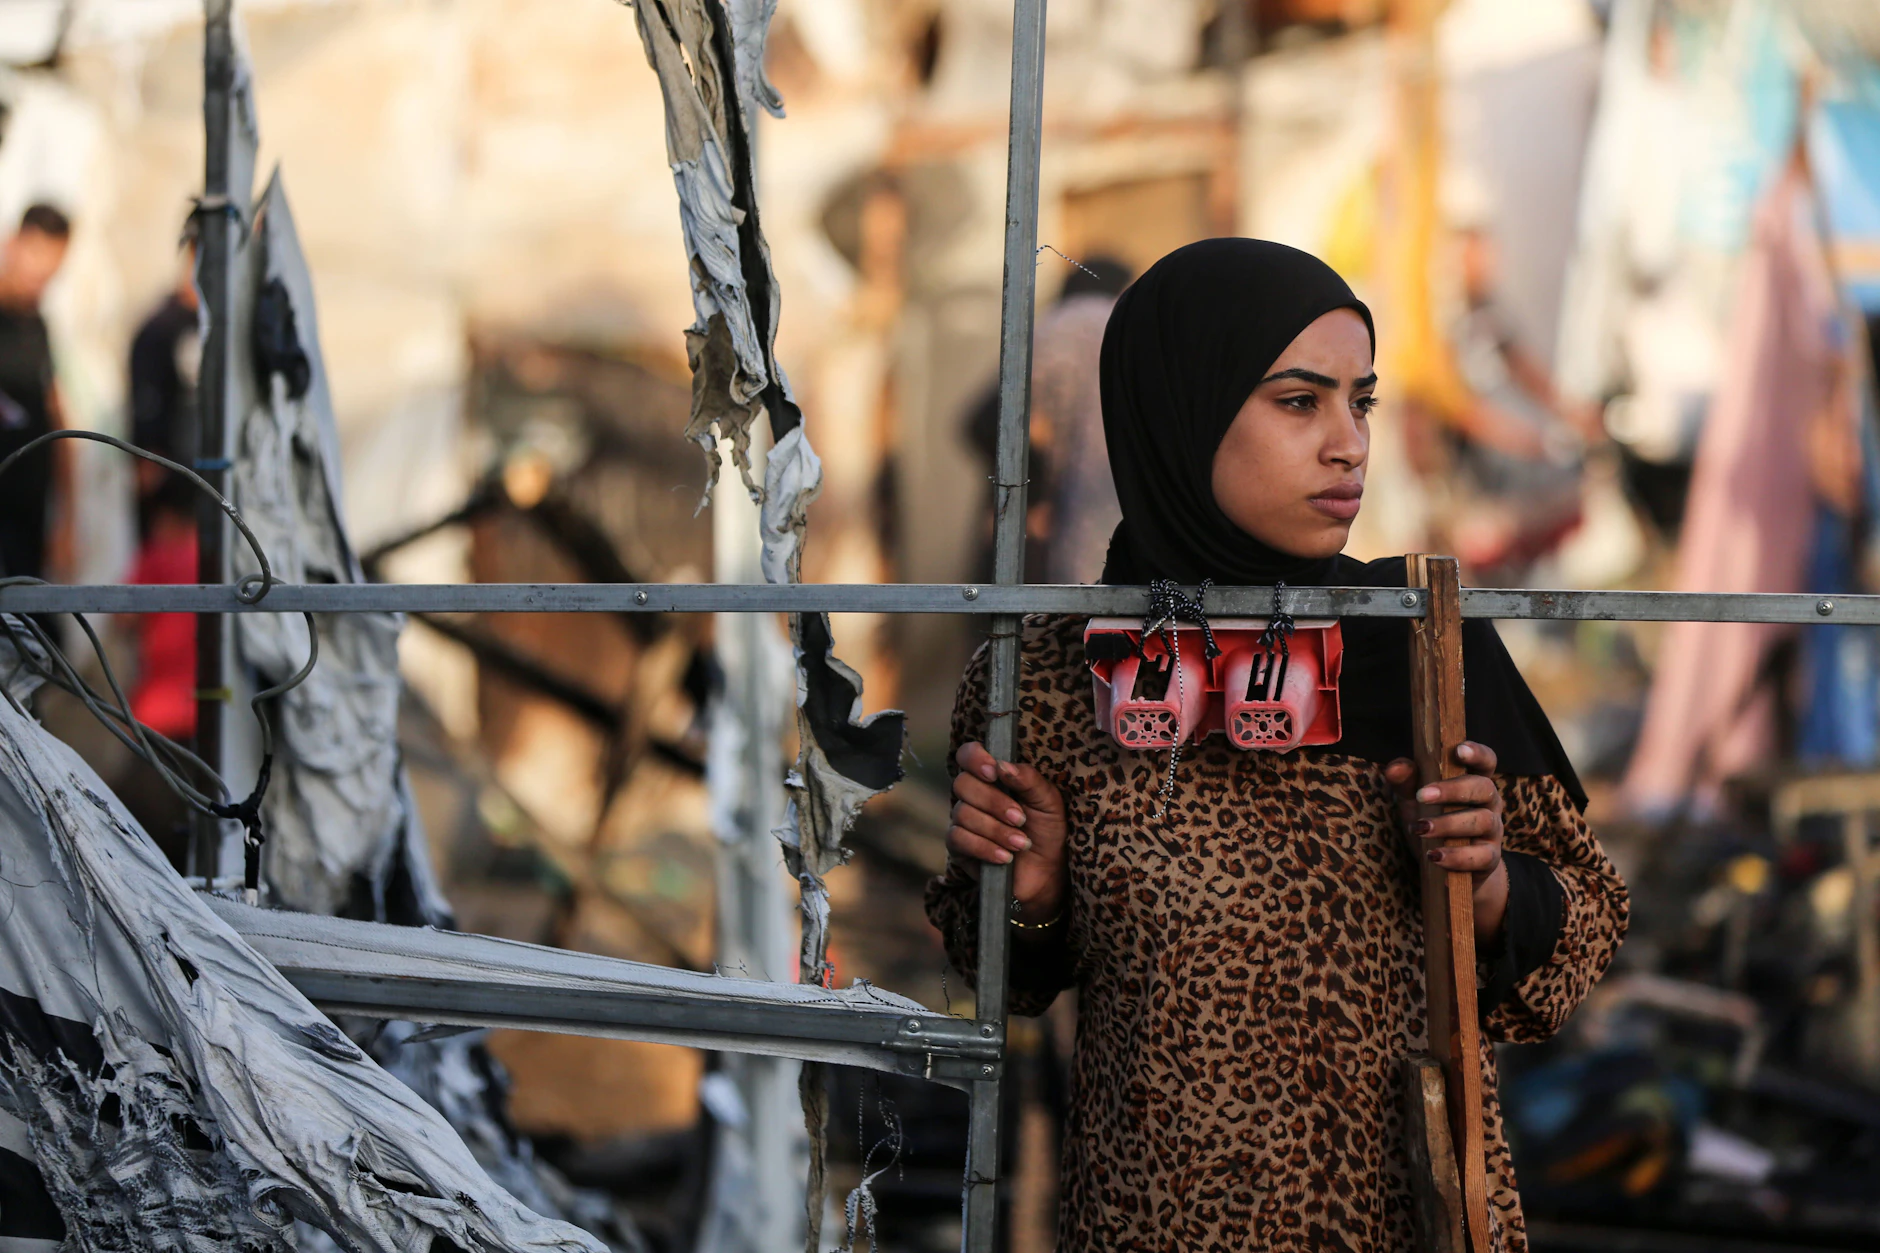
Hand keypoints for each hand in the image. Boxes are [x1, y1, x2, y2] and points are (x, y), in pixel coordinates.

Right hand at [947, 741, 1069, 925]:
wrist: (1046, 873)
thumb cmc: (1047, 832)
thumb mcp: (1048, 802)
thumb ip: (1029, 779)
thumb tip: (1004, 765)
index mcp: (993, 777)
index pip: (968, 754)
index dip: (975, 759)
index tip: (994, 772)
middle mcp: (973, 796)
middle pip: (963, 784)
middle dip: (994, 802)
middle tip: (1020, 818)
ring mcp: (962, 821)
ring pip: (963, 814)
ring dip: (996, 830)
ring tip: (1021, 843)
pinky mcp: (958, 847)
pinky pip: (959, 839)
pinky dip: (985, 848)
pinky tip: (1005, 857)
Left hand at [1385, 741, 1509, 944]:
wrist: (1448, 867)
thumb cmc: (1432, 819)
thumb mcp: (1415, 799)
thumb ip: (1406, 781)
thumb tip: (1394, 768)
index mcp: (1474, 780)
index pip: (1486, 760)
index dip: (1477, 752)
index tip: (1459, 749)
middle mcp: (1489, 802)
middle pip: (1483, 787)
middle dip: (1453, 790)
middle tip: (1422, 796)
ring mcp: (1493, 830)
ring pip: (1482, 820)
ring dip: (1448, 824)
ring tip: (1420, 829)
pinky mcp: (1490, 857)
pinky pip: (1481, 856)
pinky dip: (1457, 856)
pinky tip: (1434, 856)